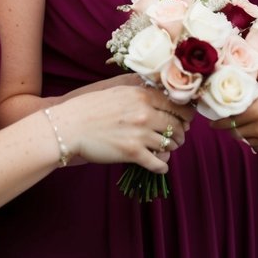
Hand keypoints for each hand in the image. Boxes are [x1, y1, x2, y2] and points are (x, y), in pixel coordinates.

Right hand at [49, 87, 193, 171]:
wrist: (70, 126)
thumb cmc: (92, 108)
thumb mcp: (121, 91)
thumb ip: (142, 94)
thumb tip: (162, 99)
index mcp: (144, 96)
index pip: (177, 105)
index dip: (186, 114)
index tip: (187, 119)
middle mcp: (146, 113)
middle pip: (177, 125)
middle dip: (181, 133)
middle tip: (179, 136)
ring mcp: (140, 134)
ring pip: (169, 144)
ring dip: (172, 148)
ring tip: (169, 149)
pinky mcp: (132, 153)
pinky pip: (157, 163)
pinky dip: (162, 166)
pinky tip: (162, 166)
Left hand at [210, 57, 257, 151]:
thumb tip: (240, 68)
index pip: (228, 117)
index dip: (216, 112)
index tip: (208, 106)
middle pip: (233, 131)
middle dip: (224, 121)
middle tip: (219, 108)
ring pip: (244, 140)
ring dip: (237, 130)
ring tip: (236, 115)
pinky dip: (251, 137)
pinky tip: (254, 124)